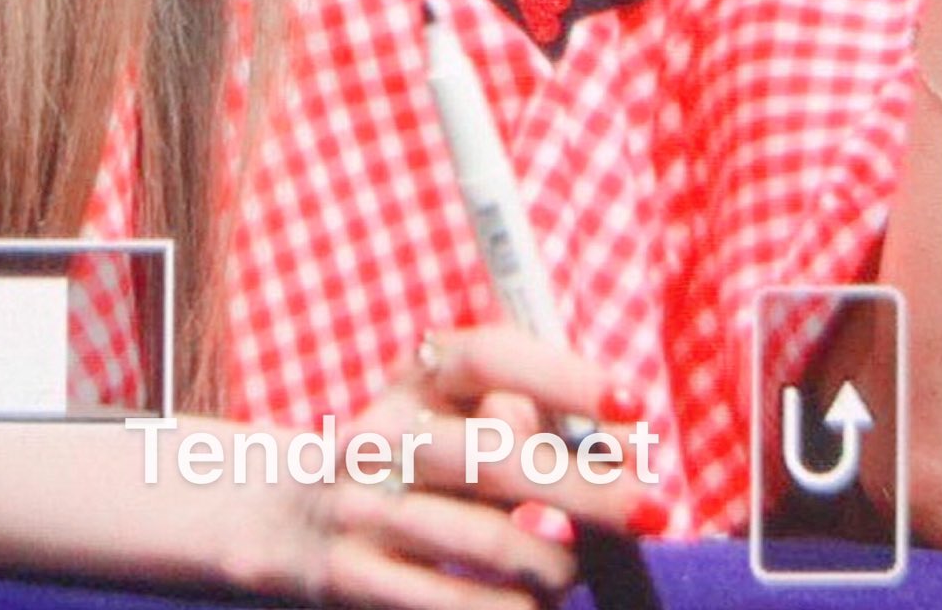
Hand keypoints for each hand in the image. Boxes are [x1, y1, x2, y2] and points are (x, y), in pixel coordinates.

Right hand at [276, 323, 661, 608]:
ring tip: (579, 567)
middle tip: (655, 510)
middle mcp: (384, 434)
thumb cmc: (410, 457)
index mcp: (415, 378)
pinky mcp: (353, 578)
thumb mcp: (445, 412)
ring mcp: (365, 507)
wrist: (286, 514)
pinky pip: (454, 605)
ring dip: (556, 563)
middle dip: (588, 490)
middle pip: (497, 456)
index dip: (562, 377)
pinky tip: (536, 603)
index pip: (488, 357)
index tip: (631, 406)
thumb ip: (516, 415)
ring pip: (487, 541)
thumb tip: (613, 444)